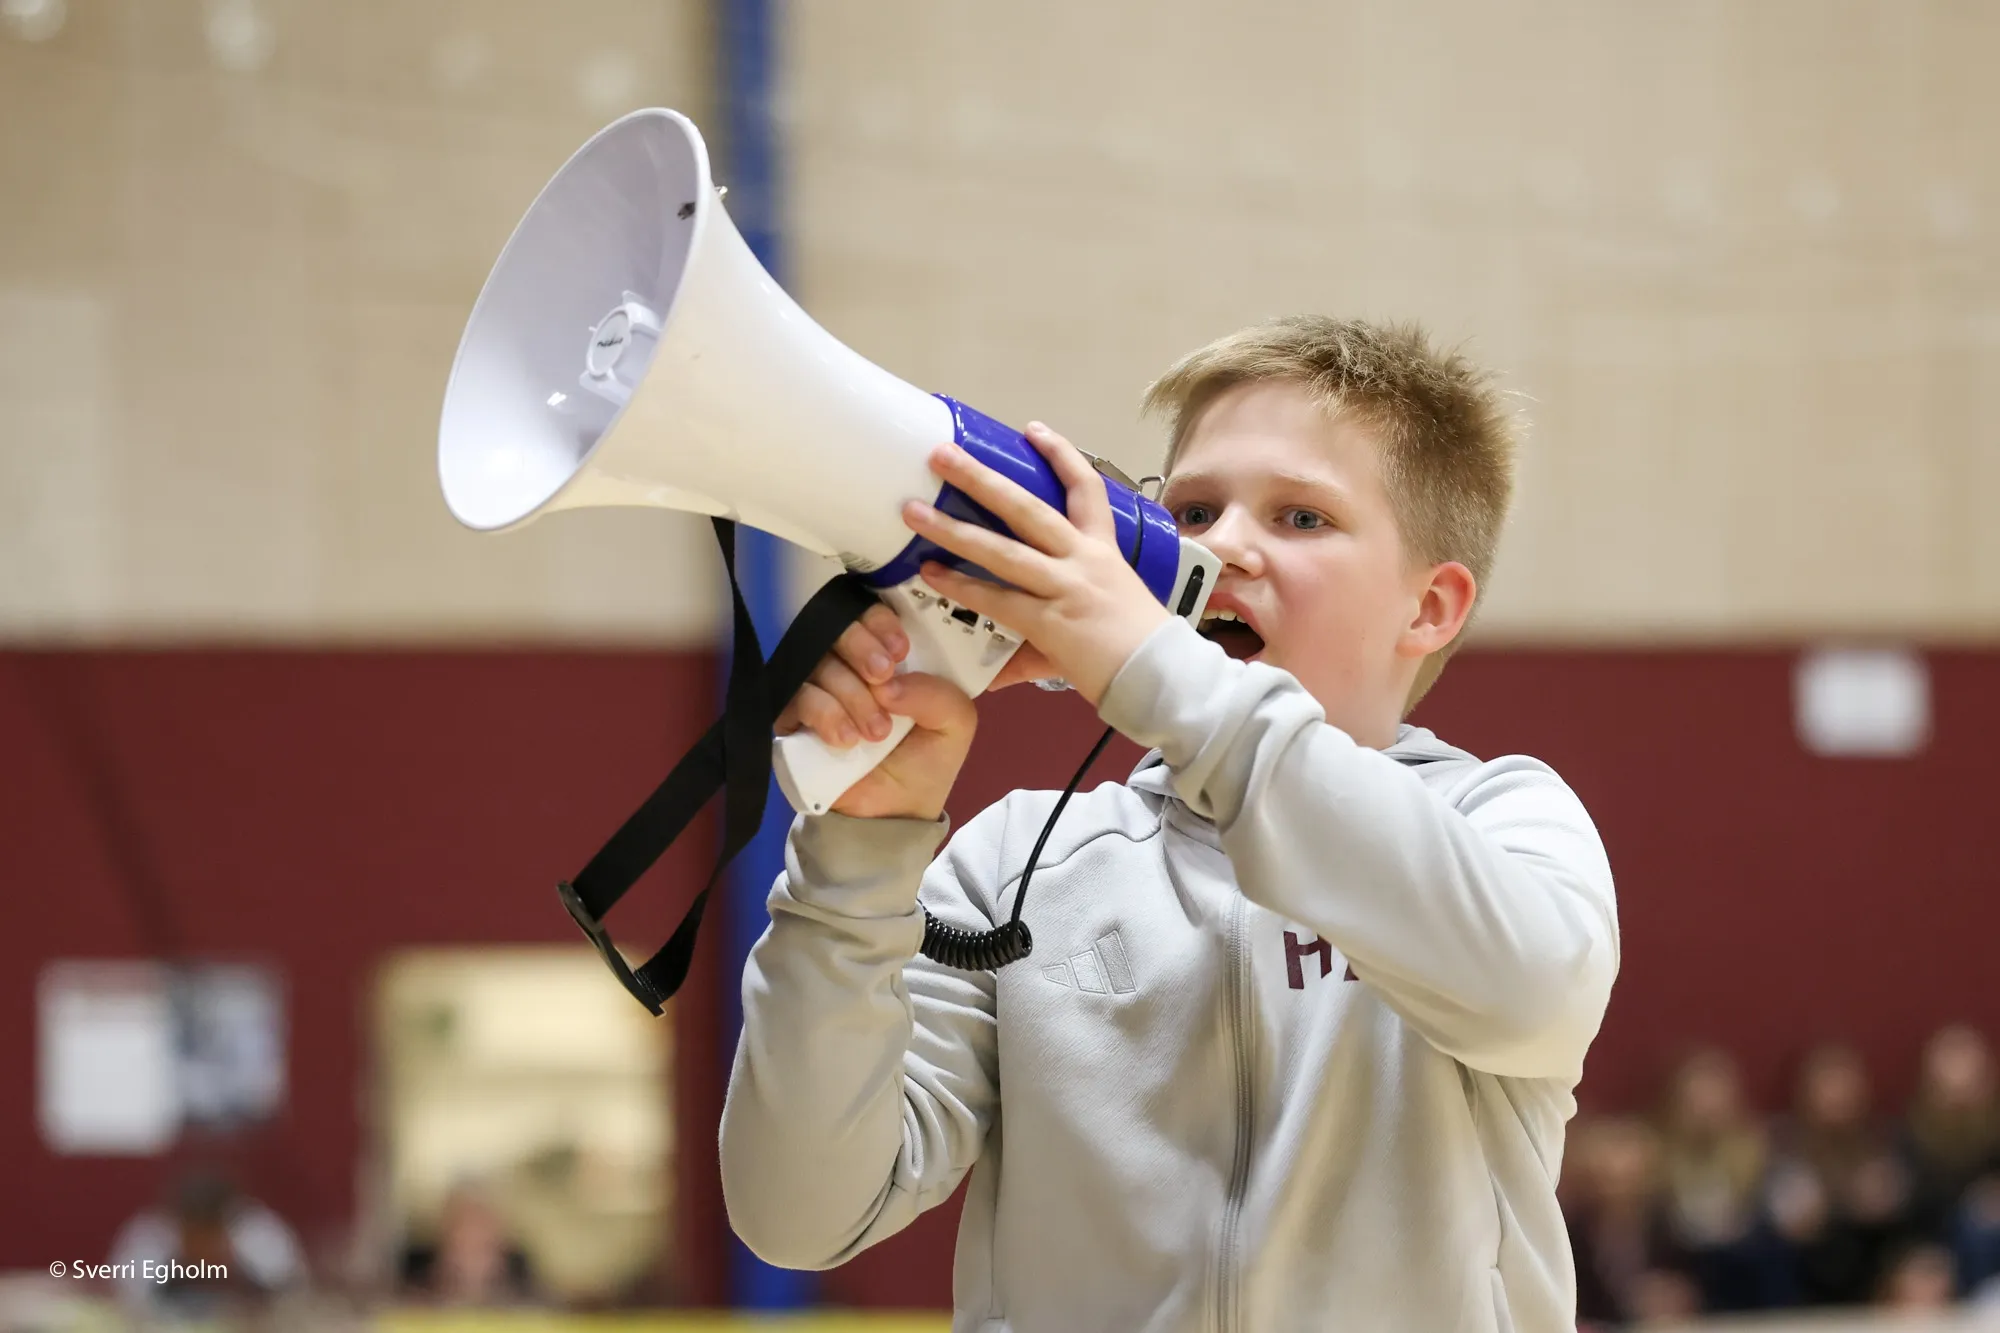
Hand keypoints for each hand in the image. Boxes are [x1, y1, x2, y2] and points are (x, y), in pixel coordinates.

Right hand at [773, 602, 976, 821]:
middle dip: (862, 648)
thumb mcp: (955, 724)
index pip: (873, 616)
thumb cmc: (924, 763)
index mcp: (889, 657)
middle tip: (883, 679)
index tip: (900, 649)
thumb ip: (939, 694)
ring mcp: (819, 688)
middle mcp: (850, 666)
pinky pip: (798, 696)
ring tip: (876, 733)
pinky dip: (826, 714)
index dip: (880, 622)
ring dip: (852, 695)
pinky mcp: (793, 717)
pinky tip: (847, 741)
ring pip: (820, 663)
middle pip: (839, 628)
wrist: (891, 816)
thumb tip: (889, 684)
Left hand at [903, 423, 1171, 705]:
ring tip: (914, 512)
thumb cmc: (1139, 648)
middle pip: (1027, 507)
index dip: (1059, 454)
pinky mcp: (1051, 621)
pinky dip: (962, 588)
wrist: (1164, 678)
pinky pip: (998, 599)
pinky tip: (932, 575)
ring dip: (954, 530)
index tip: (1032, 429)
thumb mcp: (1103, 614)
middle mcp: (1083, 559)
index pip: (1086, 489)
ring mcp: (1066, 587)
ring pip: (1002, 550)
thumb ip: (1052, 621)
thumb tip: (1010, 651)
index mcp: (1102, 550)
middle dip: (981, 478)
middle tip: (942, 454)